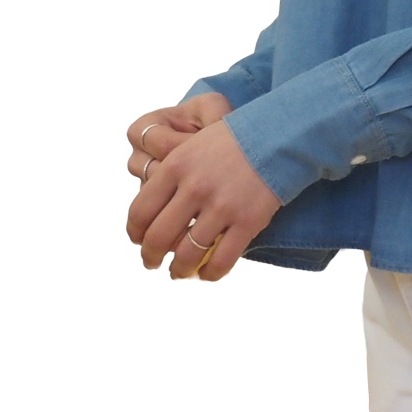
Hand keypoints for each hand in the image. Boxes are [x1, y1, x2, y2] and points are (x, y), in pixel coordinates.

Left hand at [125, 97, 282, 281]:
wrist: (277, 136)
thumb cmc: (231, 143)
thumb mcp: (192, 146)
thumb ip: (171, 176)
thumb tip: (152, 215)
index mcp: (175, 165)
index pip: (140, 211)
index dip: (135, 233)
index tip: (138, 240)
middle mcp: (195, 187)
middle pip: (158, 238)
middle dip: (150, 258)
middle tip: (152, 264)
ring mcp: (222, 206)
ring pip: (188, 255)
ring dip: (179, 270)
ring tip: (179, 273)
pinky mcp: (247, 221)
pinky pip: (221, 260)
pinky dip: (210, 274)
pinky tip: (207, 274)